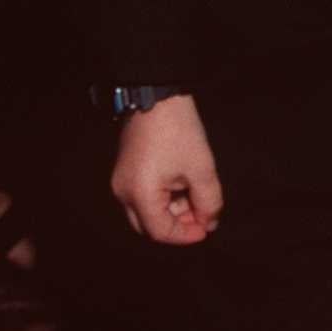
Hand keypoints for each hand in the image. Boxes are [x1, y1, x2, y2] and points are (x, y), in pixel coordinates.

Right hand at [109, 93, 222, 243]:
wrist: (158, 95)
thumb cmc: (179, 132)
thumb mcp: (201, 167)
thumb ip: (208, 201)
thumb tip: (210, 222)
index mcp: (138, 195)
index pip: (161, 232)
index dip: (186, 235)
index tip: (208, 228)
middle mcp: (123, 193)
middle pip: (150, 226)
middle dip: (178, 225)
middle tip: (202, 215)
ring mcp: (122, 181)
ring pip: (146, 211)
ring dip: (172, 211)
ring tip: (197, 197)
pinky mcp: (126, 170)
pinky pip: (143, 196)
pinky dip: (163, 198)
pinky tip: (184, 186)